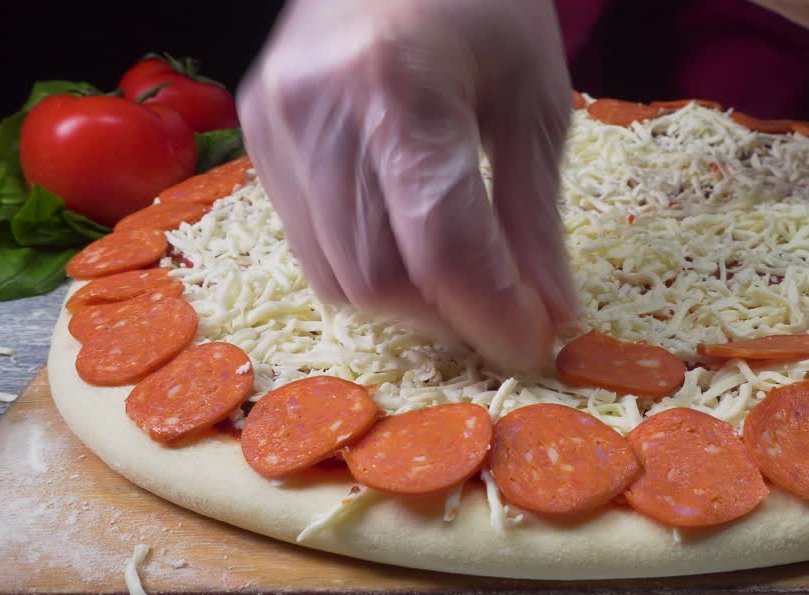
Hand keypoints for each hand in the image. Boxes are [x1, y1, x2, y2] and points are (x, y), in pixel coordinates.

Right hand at [239, 0, 577, 369]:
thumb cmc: (482, 4)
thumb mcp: (534, 100)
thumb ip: (536, 218)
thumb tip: (550, 317)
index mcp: (397, 84)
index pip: (440, 246)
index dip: (491, 315)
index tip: (535, 346)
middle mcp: (317, 109)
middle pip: (378, 276)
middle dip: (450, 319)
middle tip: (507, 319)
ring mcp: (274, 124)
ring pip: (337, 277)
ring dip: (410, 307)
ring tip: (466, 288)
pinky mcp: (258, 137)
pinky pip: (311, 246)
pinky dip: (370, 272)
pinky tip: (413, 251)